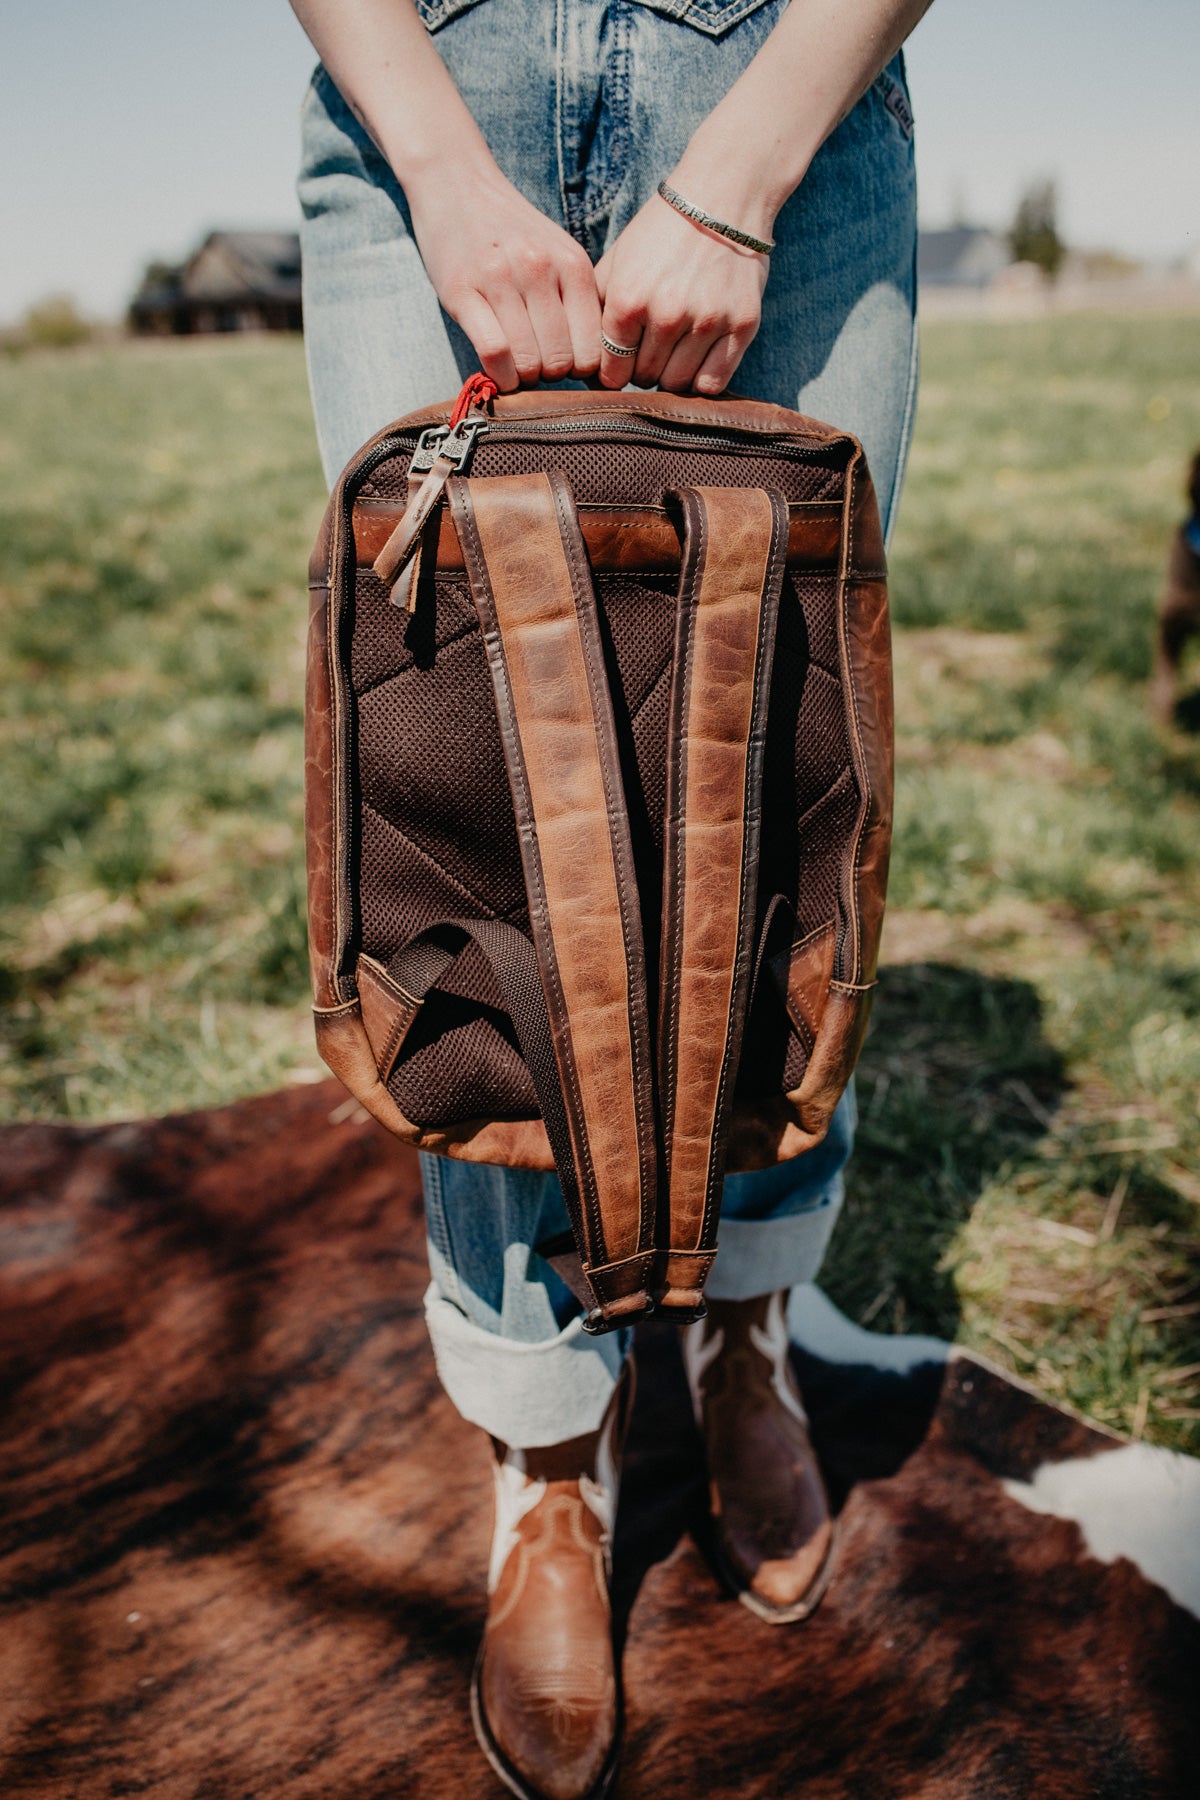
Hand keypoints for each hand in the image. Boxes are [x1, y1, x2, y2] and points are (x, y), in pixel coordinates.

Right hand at [405, 158, 602, 390]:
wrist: (456, 184)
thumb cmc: (511, 231)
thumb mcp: (558, 253)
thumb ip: (577, 298)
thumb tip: (593, 364)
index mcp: (572, 265)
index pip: (593, 349)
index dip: (581, 371)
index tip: (566, 367)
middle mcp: (540, 270)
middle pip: (560, 361)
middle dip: (550, 375)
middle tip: (536, 365)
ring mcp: (499, 279)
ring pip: (527, 361)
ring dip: (522, 377)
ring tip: (516, 366)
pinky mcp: (461, 290)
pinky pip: (493, 351)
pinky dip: (498, 375)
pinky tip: (498, 371)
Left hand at [594, 186, 770, 395]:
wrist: (720, 197)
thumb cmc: (660, 233)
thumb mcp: (615, 263)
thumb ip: (595, 311)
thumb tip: (583, 360)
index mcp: (628, 300)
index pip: (612, 372)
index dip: (613, 371)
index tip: (621, 362)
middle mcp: (667, 315)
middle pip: (645, 379)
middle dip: (642, 369)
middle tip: (650, 349)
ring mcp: (708, 321)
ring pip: (678, 385)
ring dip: (671, 375)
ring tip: (673, 352)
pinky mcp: (742, 325)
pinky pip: (713, 382)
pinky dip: (702, 380)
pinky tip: (697, 361)